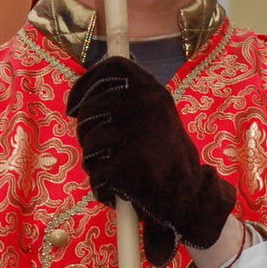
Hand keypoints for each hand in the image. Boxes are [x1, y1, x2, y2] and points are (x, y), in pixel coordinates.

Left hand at [66, 57, 236, 266]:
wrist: (193, 198)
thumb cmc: (168, 159)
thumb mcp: (156, 119)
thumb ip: (126, 104)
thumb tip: (83, 99)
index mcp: (154, 92)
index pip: (112, 69)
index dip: (86, 85)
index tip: (73, 107)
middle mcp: (146, 107)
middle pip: (90, 110)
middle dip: (87, 134)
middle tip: (104, 151)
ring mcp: (136, 137)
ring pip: (90, 145)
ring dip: (97, 164)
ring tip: (122, 172)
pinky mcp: (127, 168)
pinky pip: (97, 176)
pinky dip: (104, 189)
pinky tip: (122, 191)